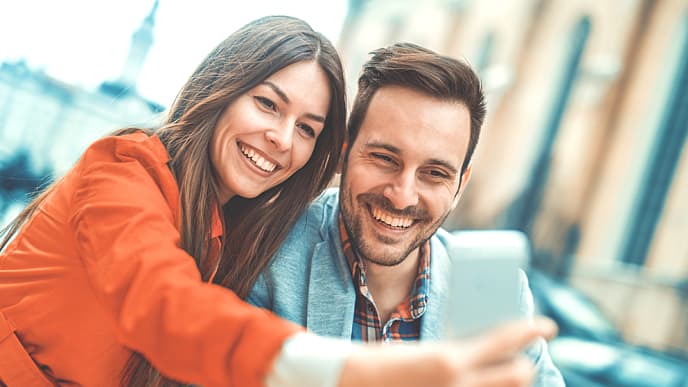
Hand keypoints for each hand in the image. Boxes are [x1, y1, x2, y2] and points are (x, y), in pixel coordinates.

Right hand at [338, 317, 556, 386]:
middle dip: (525, 365)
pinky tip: (487, 380)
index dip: (530, 330)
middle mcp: (458, 384)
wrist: (357, 383)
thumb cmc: (388, 362)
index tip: (547, 325)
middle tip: (523, 358)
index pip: (504, 340)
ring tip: (508, 372)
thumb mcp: (427, 351)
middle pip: (517, 376)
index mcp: (449, 358)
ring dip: (510, 382)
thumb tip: (482, 347)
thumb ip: (457, 352)